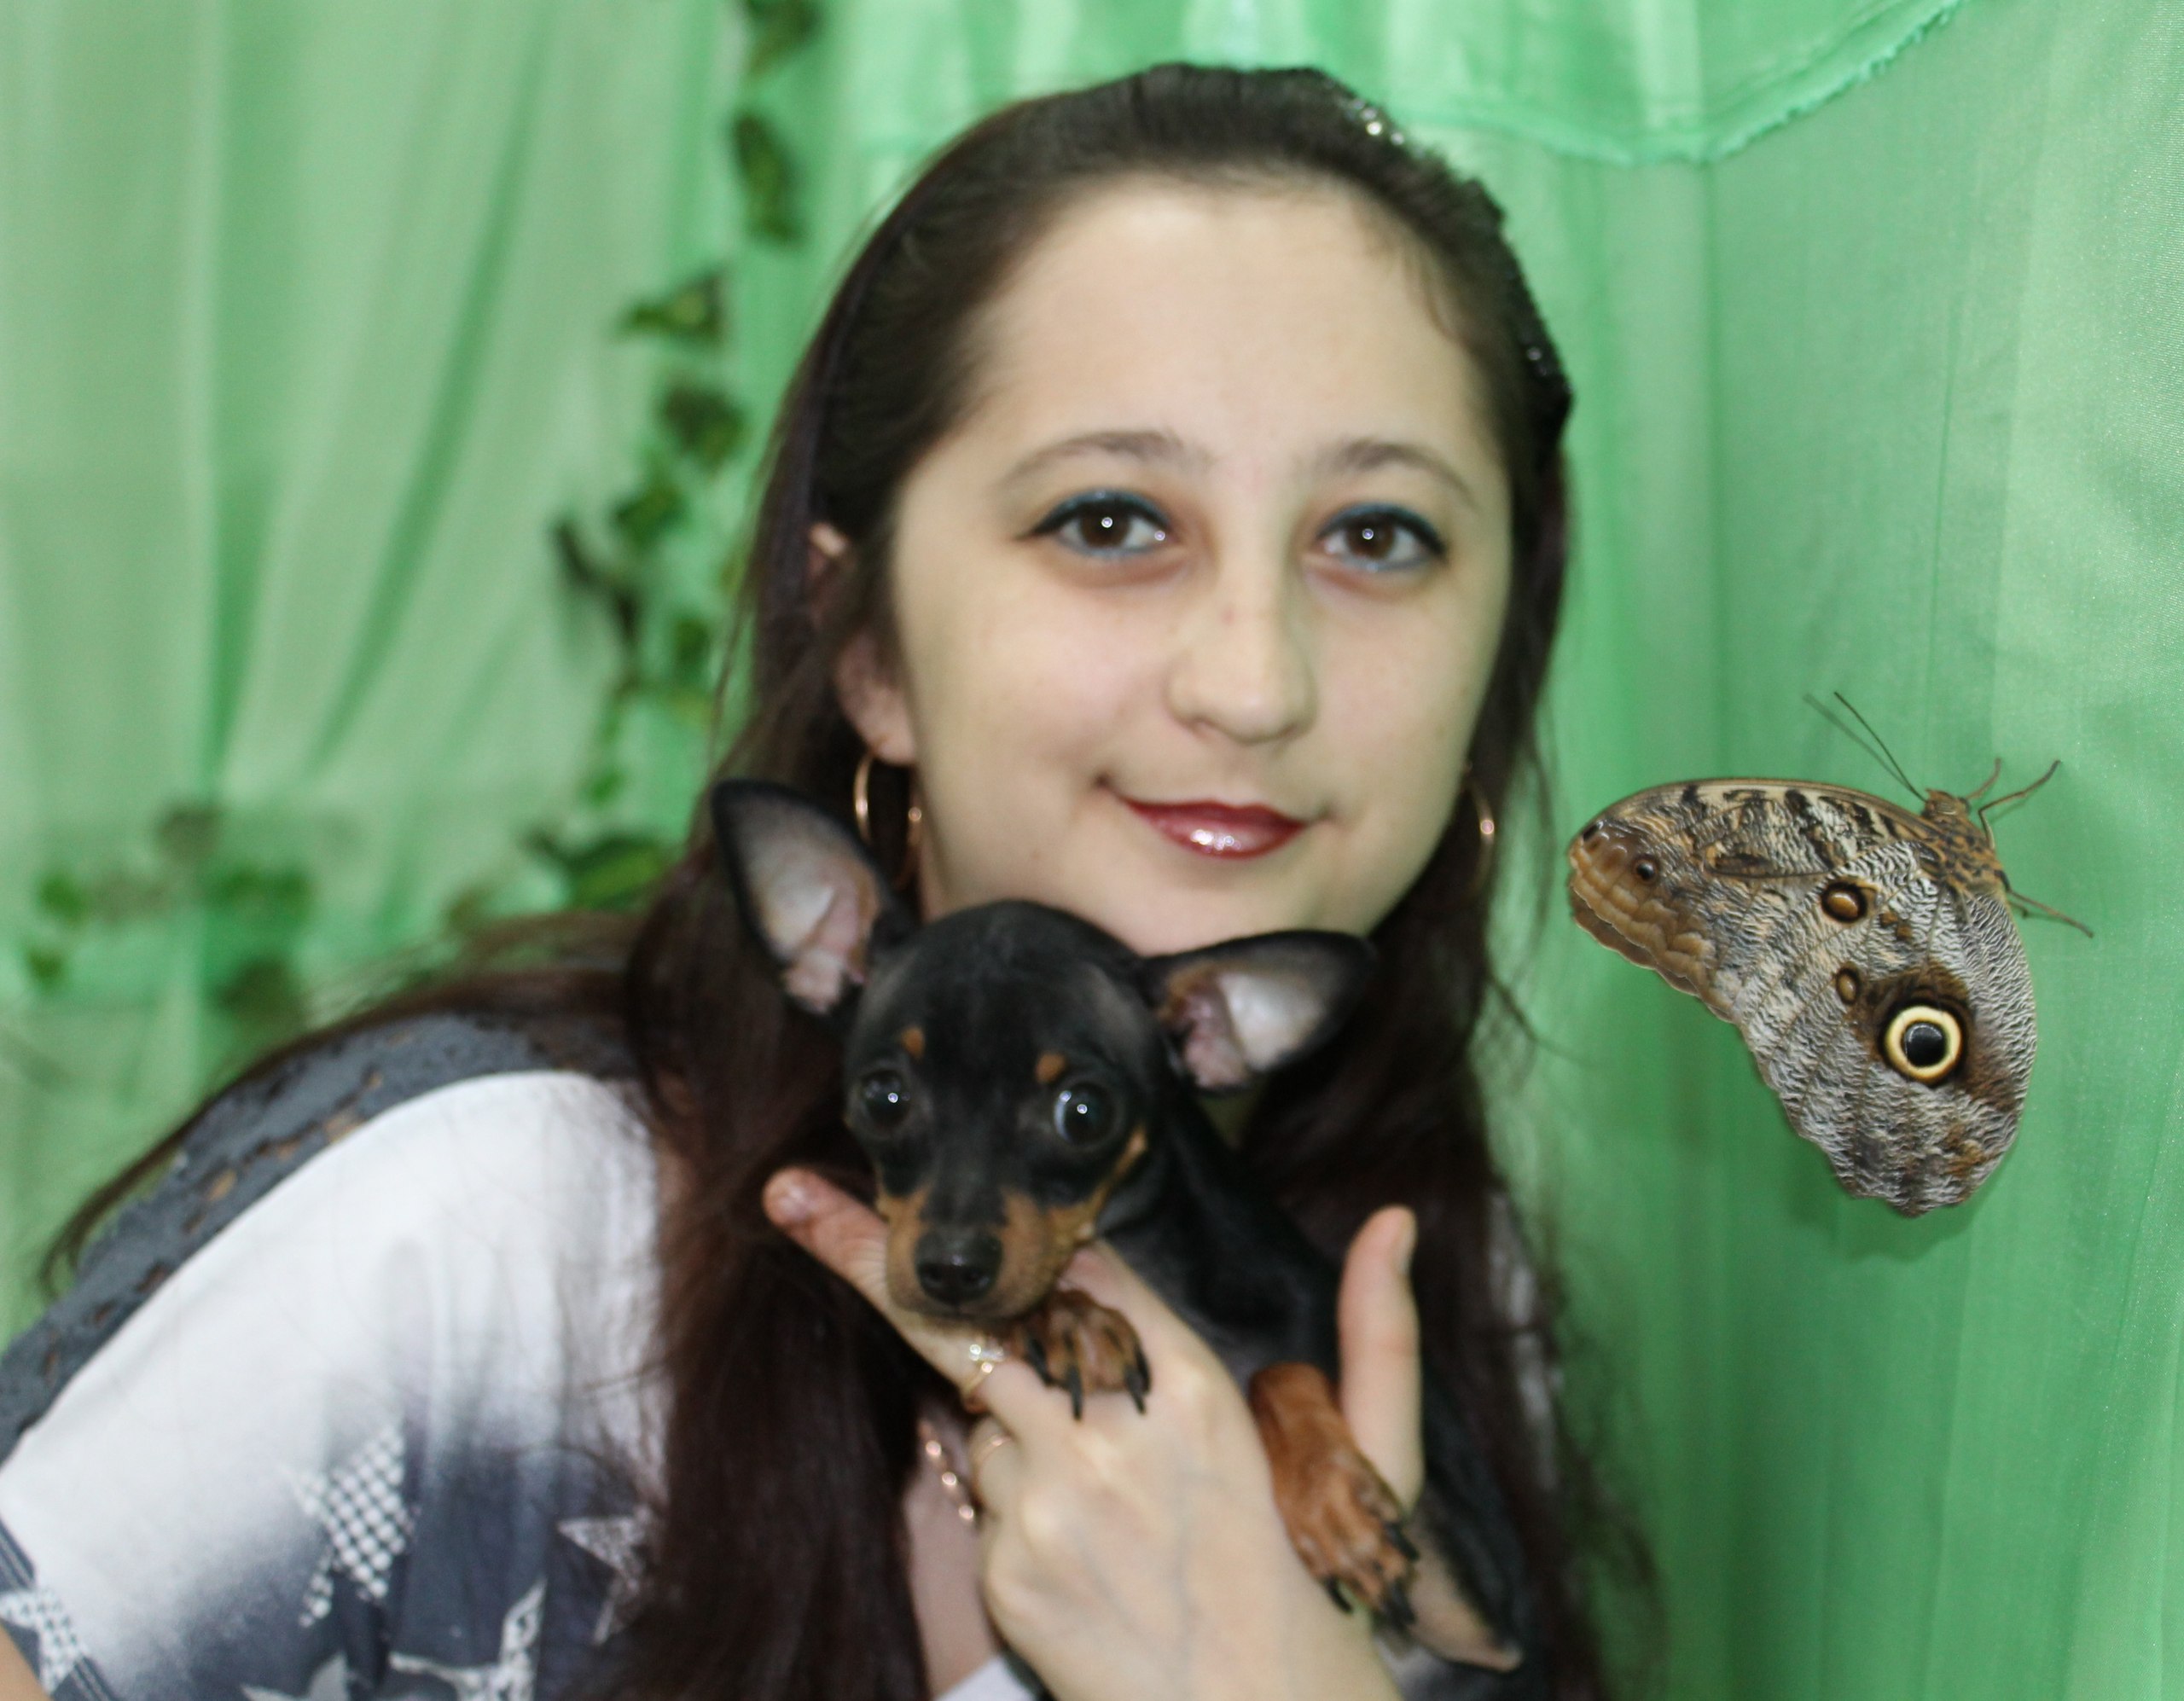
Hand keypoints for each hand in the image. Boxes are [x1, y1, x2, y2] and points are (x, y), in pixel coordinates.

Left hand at [764, 1167, 1418, 1700]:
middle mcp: (1115, 1435)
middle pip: (977, 1320)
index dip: (1032, 1236)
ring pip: (985, 1416)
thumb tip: (1398, 1221)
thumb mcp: (1378, 1461)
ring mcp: (1054, 1505)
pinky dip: (1020, 1503)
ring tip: (1109, 1502)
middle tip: (789, 1194)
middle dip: (869, 1255)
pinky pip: (987, 1496)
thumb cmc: (1320, 1589)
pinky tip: (1090, 1555)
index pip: (1090, 1272)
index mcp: (1201, 1393)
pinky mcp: (1015, 1570)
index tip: (946, 1192)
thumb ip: (1379, 1333)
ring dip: (1017, 1428)